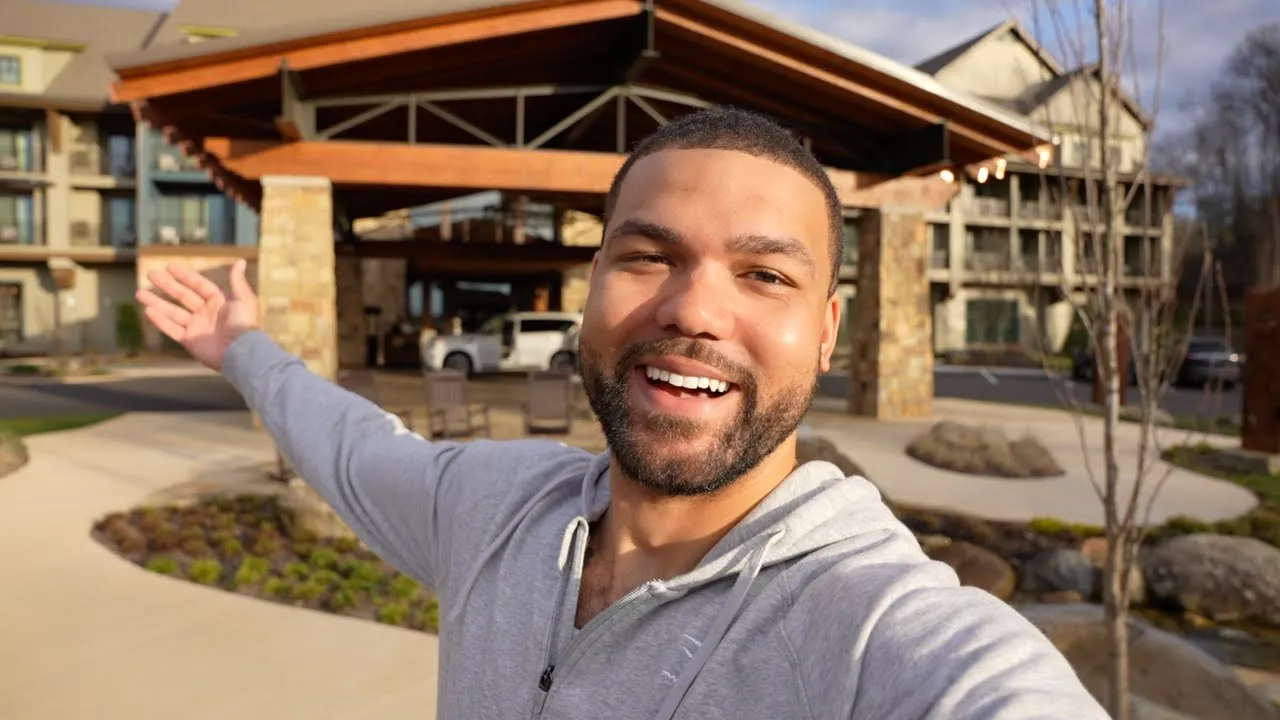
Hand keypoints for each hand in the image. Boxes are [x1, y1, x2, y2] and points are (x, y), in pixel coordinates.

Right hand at [135, 260, 258, 370]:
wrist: (241, 352)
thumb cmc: (244, 324)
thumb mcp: (244, 299)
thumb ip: (237, 281)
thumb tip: (240, 261)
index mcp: (219, 302)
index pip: (199, 285)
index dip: (185, 276)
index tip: (169, 266)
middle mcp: (206, 313)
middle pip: (183, 296)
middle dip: (167, 285)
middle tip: (151, 274)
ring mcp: (197, 327)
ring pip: (173, 312)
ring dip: (156, 302)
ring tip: (139, 293)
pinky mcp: (190, 341)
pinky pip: (172, 329)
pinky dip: (160, 321)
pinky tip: (147, 311)